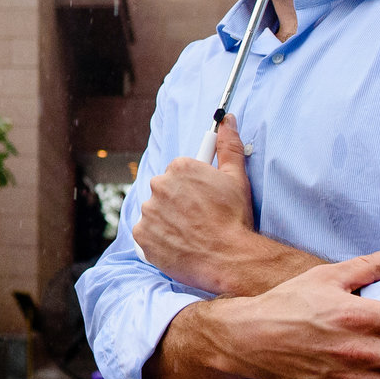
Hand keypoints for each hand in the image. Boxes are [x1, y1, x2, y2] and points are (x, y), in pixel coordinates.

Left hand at [134, 119, 317, 296]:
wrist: (229, 258)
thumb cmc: (235, 218)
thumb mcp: (237, 178)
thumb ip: (229, 146)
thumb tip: (227, 120)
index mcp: (180, 167)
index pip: (178, 172)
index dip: (193, 188)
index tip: (203, 200)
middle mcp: (159, 185)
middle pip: (164, 191)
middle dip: (178, 203)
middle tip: (198, 219)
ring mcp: (148, 211)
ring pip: (154, 213)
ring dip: (167, 221)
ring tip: (190, 234)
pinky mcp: (141, 236)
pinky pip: (146, 234)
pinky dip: (158, 240)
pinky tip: (178, 245)